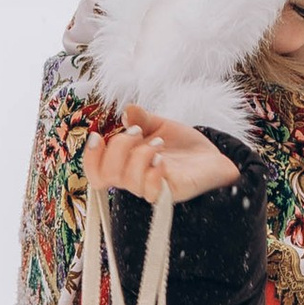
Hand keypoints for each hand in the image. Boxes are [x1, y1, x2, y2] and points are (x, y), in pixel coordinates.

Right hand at [88, 104, 239, 203]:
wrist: (214, 157)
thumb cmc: (183, 146)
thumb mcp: (159, 126)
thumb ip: (141, 119)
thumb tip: (126, 111)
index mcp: (126, 164)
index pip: (97, 171)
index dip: (90, 156)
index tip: (97, 135)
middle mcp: (135, 179)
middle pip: (107, 174)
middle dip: (118, 147)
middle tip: (137, 132)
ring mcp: (152, 188)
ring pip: (128, 180)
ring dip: (140, 154)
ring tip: (158, 143)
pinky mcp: (171, 193)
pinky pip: (152, 191)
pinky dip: (153, 171)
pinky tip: (163, 159)